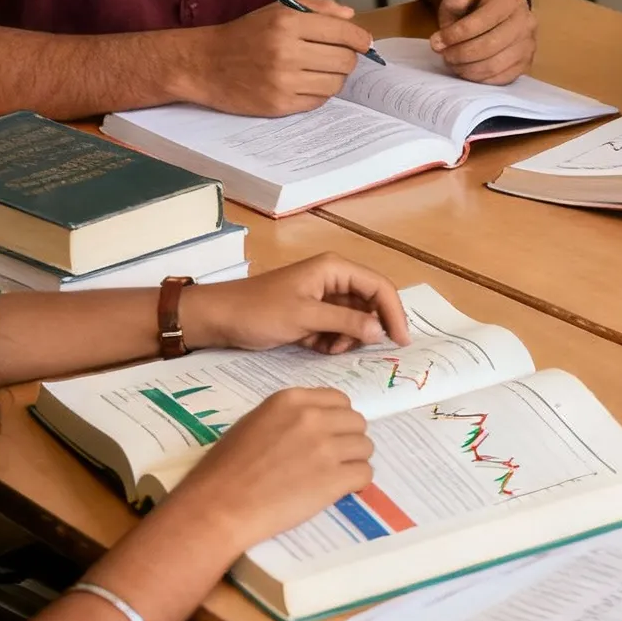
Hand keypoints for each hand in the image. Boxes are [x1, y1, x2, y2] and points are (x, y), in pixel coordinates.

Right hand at [165, 387, 374, 553]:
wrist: (218, 507)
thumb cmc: (224, 469)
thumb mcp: (255, 424)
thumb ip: (288, 418)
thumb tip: (315, 423)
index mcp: (292, 400)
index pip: (339, 400)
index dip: (337, 419)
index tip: (329, 435)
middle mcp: (314, 418)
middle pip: (356, 422)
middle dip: (348, 440)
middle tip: (332, 459)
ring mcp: (326, 448)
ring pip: (365, 447)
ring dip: (354, 461)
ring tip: (334, 476)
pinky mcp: (334, 479)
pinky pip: (365, 474)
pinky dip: (356, 483)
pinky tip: (339, 490)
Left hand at [181, 251, 410, 353]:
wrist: (219, 319)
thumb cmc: (259, 311)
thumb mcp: (305, 317)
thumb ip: (346, 322)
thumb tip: (380, 331)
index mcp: (334, 269)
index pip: (379, 287)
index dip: (394, 312)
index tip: (402, 341)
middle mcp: (333, 279)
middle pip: (369, 303)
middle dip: (369, 327)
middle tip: (367, 351)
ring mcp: (322, 297)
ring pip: (354, 319)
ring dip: (349, 337)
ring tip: (331, 348)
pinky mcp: (311, 314)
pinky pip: (337, 328)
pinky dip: (334, 341)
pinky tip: (320, 348)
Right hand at [190, 0, 371, 114]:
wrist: (203, 64)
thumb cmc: (244, 34)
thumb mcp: (277, 10)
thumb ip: (316, 9)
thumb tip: (350, 17)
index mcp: (287, 23)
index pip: (343, 33)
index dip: (360, 39)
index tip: (364, 42)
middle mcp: (286, 51)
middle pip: (345, 61)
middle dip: (348, 58)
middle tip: (338, 56)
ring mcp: (282, 81)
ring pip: (335, 83)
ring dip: (334, 77)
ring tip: (320, 70)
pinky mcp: (278, 105)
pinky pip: (318, 101)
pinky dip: (318, 92)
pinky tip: (305, 83)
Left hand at [429, 0, 536, 82]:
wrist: (498, 4)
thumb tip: (456, 4)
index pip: (483, 20)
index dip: (457, 34)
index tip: (436, 41)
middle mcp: (526, 20)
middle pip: (490, 45)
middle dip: (460, 53)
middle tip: (443, 54)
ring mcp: (529, 43)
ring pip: (495, 65)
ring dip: (468, 69)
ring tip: (453, 63)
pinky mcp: (526, 62)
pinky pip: (503, 78)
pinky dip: (480, 79)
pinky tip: (467, 70)